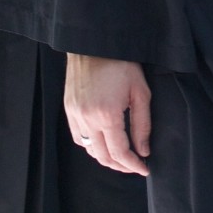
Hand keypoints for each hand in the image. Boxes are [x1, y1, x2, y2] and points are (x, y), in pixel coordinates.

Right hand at [65, 54, 151, 174]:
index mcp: (107, 115)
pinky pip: (78, 137)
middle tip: (134, 165)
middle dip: (120, 166)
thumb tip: (143, 150)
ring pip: (89, 150)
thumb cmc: (121, 64)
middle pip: (103, 157)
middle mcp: (88, 119)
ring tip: (120, 156)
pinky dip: (91, 146)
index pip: (120, 153)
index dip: (133, 165)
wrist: (93, 44)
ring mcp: (75, 115)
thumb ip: (142, 125)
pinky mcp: (68, 109)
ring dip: (105, 157)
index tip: (144, 168)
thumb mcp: (140, 92)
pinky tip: (102, 142)